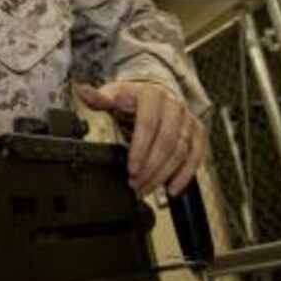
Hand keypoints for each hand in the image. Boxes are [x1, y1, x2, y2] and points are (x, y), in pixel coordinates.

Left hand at [75, 80, 205, 195]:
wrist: (155, 92)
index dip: (140, 149)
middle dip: (151, 167)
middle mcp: (174, 106)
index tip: (131, 169)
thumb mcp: (113, 94)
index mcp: (152, 95)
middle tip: (135, 184)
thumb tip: (83, 91)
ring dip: (163, 175)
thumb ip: (99, 98)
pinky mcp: (197, 132)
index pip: (149, 124)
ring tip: (146, 188)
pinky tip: (172, 189)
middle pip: (166, 142)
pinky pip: (195, 156)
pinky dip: (185, 175)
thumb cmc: (132, 97)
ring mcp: (188, 119)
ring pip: (181, 152)